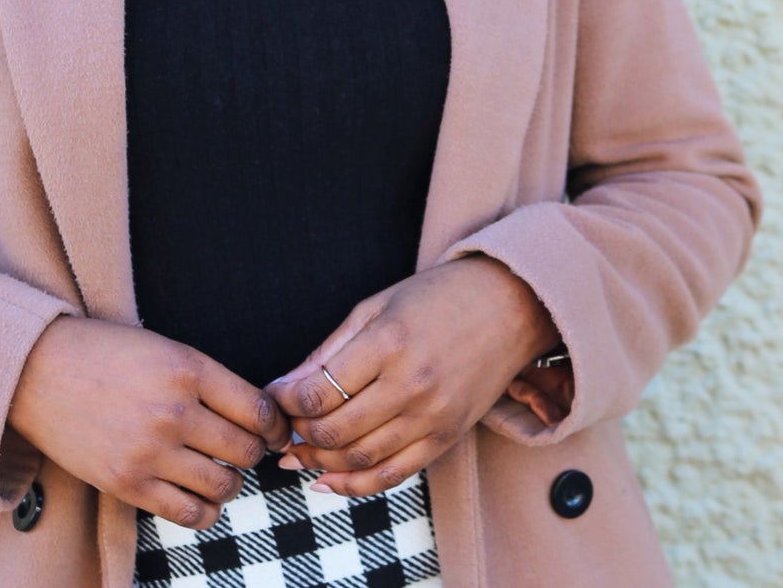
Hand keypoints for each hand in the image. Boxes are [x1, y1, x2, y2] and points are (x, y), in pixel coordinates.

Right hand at [8, 317, 290, 528]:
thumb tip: (254, 415)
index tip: (275, 429)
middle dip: (255, 452)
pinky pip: (188, 514)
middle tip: (246, 449)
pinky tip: (199, 495)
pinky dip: (204, 510)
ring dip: (231, 483)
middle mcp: (174, 411)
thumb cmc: (105, 354)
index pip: (257, 409)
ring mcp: (150, 452)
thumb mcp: (164, 348)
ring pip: (222, 486)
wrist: (39, 371)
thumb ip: (207, 379)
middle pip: (246, 450)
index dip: (276, 424)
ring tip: (221, 472)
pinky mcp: (128, 485)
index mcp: (187, 368)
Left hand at [267, 257, 559, 495]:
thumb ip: (329, 349)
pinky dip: (355, 485)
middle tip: (282, 426)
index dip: (286, 401)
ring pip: (360, 460)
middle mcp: (411, 386)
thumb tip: (285, 384)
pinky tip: (327, 480)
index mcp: (388, 343)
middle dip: (298, 433)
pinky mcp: (447, 438)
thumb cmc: (437, 297)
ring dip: (319, 462)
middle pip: (335, 431)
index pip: (319, 392)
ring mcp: (432, 417)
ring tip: (297, 453)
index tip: (274, 395)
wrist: (507, 306)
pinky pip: (394, 475)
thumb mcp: (376, 306)